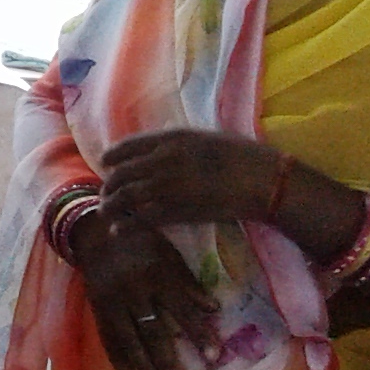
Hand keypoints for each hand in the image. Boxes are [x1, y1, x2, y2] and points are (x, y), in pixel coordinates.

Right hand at [70, 210, 219, 369]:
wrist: (94, 228)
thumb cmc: (140, 238)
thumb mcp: (169, 252)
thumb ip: (189, 281)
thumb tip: (214, 308)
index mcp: (158, 276)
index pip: (183, 311)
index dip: (199, 334)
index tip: (213, 357)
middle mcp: (135, 291)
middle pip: (153, 331)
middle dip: (166, 361)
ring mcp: (113, 300)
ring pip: (129, 338)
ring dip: (143, 365)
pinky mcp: (97, 305)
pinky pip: (107, 335)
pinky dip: (117, 357)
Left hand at [102, 129, 283, 225]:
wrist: (264, 180)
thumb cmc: (243, 155)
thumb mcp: (204, 138)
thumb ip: (177, 144)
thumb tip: (157, 152)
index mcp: (171, 139)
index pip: (127, 146)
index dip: (112, 157)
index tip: (105, 163)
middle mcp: (163, 161)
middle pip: (122, 174)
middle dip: (109, 186)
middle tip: (106, 194)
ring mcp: (169, 186)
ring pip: (126, 197)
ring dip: (111, 206)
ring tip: (107, 212)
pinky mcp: (179, 211)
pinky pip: (143, 219)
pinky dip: (127, 226)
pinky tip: (118, 231)